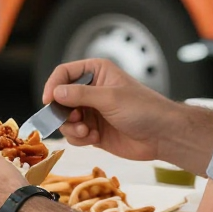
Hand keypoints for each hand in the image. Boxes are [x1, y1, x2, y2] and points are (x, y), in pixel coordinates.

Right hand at [42, 57, 176, 161]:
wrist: (163, 136)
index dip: (53, 86)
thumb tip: (55, 93)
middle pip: (60, 98)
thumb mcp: (110, 97)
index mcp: (96, 73)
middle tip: (72, 120)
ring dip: (71, 127)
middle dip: (62, 112)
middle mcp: (91, 90)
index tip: (48, 101)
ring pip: (65, 118)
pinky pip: (74, 134)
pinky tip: (93, 138)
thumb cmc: (144, 110)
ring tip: (86, 132)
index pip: (64, 74)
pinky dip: (79, 138)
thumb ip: (80, 94)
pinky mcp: (93, 131)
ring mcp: (92, 112)